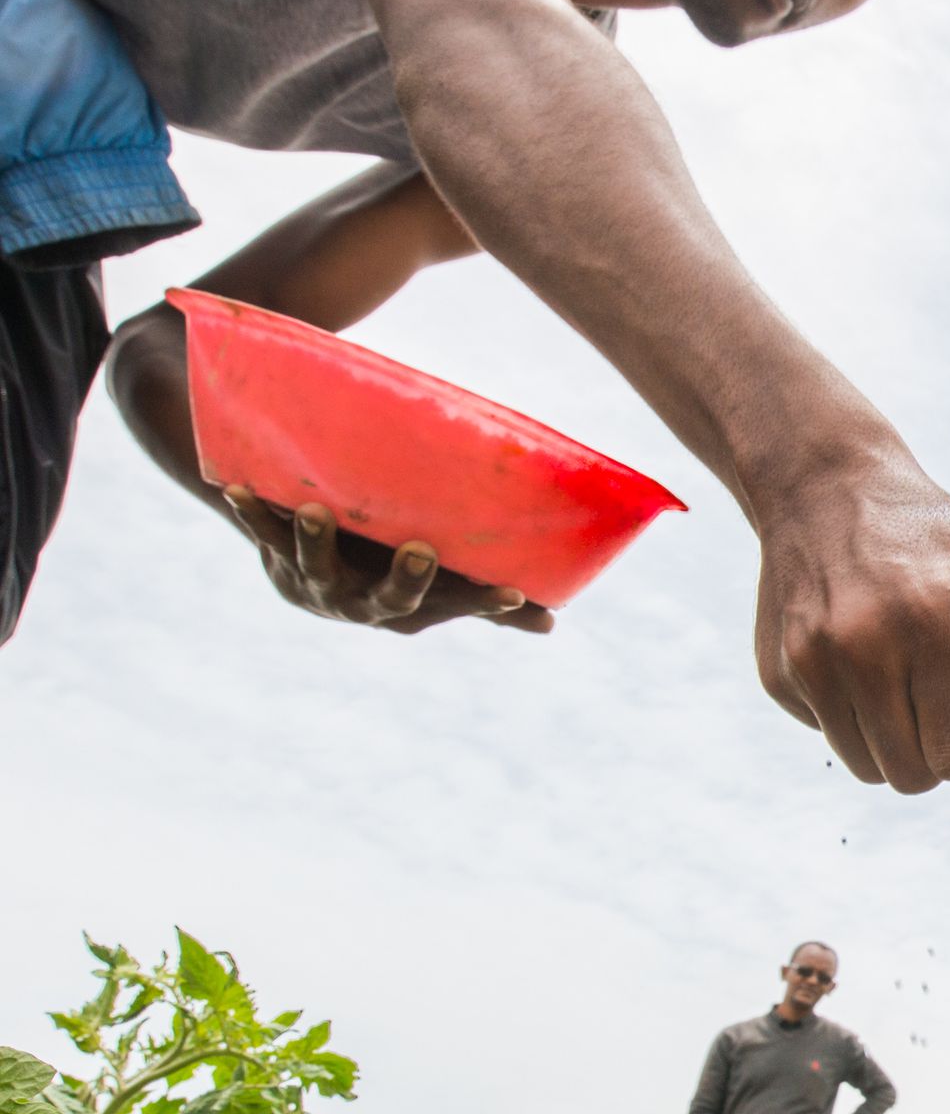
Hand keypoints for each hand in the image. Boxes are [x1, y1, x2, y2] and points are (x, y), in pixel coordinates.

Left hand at [222, 489, 554, 634]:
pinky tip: (236, 489)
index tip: (510, 591)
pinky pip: (265, 534)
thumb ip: (486, 604)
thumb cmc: (388, 573)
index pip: (455, 609)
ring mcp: (320, 585)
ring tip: (314, 512)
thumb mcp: (439, 590)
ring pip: (319, 565)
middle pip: (389, 598)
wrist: (304, 568)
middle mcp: (365, 606)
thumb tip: (550, 624)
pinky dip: (251, 513)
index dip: (481, 603)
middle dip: (405, 577)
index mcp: (410, 612)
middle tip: (421, 552)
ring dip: (314, 541)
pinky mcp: (280, 558)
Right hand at [747, 438, 949, 791]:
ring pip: (869, 769)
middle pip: (915, 775)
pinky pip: (830, 738)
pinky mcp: (778, 672)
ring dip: (898, 744)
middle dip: (942, 752)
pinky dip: (854, 718)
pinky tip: (859, 661)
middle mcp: (866, 645)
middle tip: (949, 700)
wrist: (825, 484)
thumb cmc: (934, 543)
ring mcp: (812, 661)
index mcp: (938, 622)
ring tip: (907, 681)